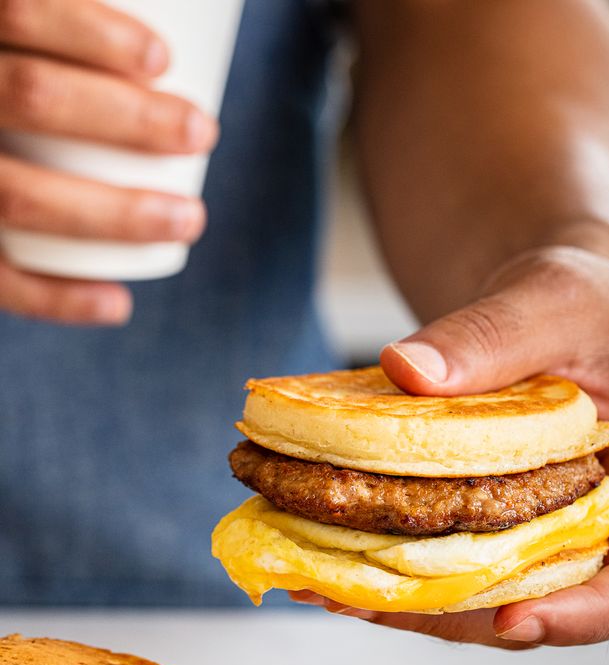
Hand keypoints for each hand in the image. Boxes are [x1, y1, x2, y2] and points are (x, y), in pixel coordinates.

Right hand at [0, 0, 217, 322]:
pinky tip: (118, 303)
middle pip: (31, 94)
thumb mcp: (9, 54)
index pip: (16, 10)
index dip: (90, 28)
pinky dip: (59, 299)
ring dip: (118, 213)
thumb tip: (157, 53)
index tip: (163, 58)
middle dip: (130, 117)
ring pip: (19, 194)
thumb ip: (50, 41)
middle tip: (202, 131)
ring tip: (190, 218)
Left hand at [292, 246, 608, 647]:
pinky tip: (337, 562)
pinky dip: (404, 573)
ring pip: (497, 597)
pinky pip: (464, 566)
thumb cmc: (585, 302)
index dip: (587, 616)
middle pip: (553, 604)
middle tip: (374, 602)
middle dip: (463, 615)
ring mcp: (558, 534)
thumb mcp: (551, 300)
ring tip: (334, 589)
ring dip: (416, 604)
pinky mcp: (510, 530)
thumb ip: (492, 335)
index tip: (515, 618)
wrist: (556, 311)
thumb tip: (410, 370)